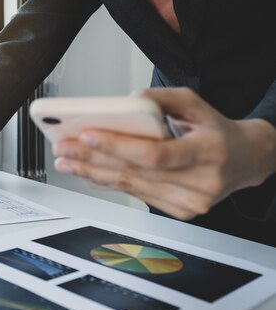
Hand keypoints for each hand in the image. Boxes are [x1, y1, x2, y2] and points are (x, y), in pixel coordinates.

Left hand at [53, 88, 275, 219]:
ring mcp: (190, 202)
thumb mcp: (195, 103)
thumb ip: (161, 99)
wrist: (245, 160)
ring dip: (93, 174)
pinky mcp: (180, 211)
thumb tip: (126, 102)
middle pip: (135, 173)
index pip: (155, 154)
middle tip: (64, 149)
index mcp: (208, 150)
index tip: (88, 136)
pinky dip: (109, 184)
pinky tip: (87, 174)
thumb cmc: (216, 130)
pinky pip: (136, 196)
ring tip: (66, 161)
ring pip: (131, 187)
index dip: (119, 147)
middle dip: (92, 160)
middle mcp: (201, 182)